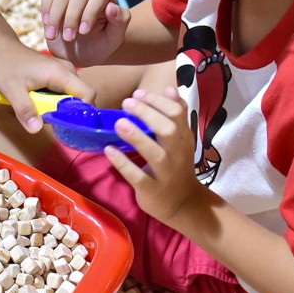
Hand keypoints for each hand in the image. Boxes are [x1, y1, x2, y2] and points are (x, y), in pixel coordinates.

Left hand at [0, 37, 95, 133]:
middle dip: (66, 112)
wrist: (1, 48)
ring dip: (59, 107)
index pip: (88, 94)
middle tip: (45, 117)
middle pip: (81, 98)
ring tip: (38, 107)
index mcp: (61, 73)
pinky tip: (38, 101)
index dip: (83, 112)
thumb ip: (25, 110)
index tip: (66, 122)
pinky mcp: (59, 73)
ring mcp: (64, 71)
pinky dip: (54, 101)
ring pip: (72, 96)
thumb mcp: (12, 90)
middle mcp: (68, 71)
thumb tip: (36, 129)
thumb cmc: (6, 66)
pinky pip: (64, 92)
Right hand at [41, 0, 130, 68]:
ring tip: (52, 36)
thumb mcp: (114, 39)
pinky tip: (45, 22)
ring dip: (55, 15)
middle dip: (72, 17)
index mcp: (106, 1)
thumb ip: (120, 22)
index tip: (84, 32)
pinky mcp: (55, 1)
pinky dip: (45, 5)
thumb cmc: (100, 46)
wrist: (81, 54)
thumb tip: (112, 7)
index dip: (90, 12)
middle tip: (69, 38)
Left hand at [103, 87, 209, 225]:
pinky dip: (123, 163)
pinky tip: (110, 150)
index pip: (178, 113)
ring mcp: (165, 173)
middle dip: (148, 114)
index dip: (158, 101)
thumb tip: (170, 88)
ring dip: (136, 137)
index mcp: (184, 139)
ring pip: (154, 153)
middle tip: (126, 103)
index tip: (138, 93)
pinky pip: (137, 176)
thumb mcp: (181, 141)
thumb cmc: (176, 167)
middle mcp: (177, 154)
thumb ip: (176, 116)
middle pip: (169, 130)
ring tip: (118, 123)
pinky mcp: (152, 190)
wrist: (183, 204)